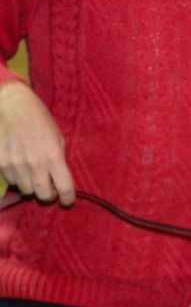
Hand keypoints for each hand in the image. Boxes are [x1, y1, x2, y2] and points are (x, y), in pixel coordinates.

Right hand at [0, 81, 74, 204]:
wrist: (12, 105)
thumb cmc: (40, 119)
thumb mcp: (58, 137)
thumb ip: (59, 159)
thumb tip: (59, 179)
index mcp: (53, 155)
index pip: (64, 187)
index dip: (68, 198)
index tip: (68, 200)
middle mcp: (34, 162)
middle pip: (43, 195)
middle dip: (49, 195)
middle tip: (51, 189)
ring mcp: (15, 163)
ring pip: (26, 190)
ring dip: (33, 186)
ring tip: (35, 175)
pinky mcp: (0, 162)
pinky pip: (11, 180)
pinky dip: (18, 178)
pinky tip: (20, 167)